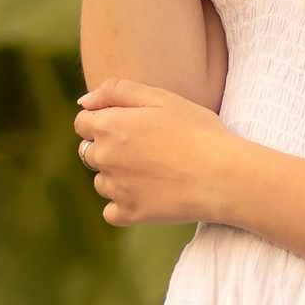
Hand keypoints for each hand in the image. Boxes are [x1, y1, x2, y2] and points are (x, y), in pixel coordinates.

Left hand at [75, 77, 240, 228]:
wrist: (222, 175)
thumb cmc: (197, 131)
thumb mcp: (161, 97)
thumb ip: (116, 91)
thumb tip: (84, 102)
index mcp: (108, 126)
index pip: (82, 123)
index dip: (103, 120)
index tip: (129, 126)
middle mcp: (104, 157)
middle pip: (89, 152)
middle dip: (109, 148)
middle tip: (146, 149)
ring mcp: (115, 188)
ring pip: (101, 182)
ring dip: (116, 177)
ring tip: (153, 171)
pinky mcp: (129, 213)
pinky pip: (111, 211)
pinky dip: (124, 205)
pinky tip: (148, 195)